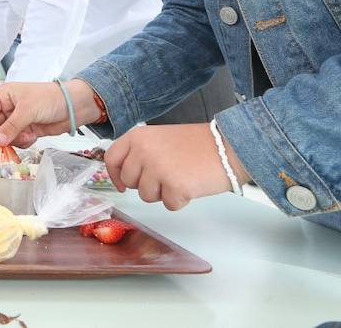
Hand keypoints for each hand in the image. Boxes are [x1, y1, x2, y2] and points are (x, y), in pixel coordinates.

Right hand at [0, 79, 99, 146]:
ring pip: (7, 136)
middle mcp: (9, 107)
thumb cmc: (50, 98)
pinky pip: (18, 140)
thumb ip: (11, 126)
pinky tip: (33, 136)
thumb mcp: (28, 110)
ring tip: (28, 136)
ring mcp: (19, 119)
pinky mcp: (27, 129)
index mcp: (5, 95)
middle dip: (3, 136)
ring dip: (15, 139)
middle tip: (7, 145)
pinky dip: (24, 142)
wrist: (73, 107)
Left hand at [104, 124, 250, 210]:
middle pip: (129, 181)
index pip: (112, 159)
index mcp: (138, 136)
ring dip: (162, 193)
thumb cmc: (199, 144)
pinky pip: (168, 204)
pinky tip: (191, 184)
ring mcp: (157, 169)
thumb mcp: (161, 139)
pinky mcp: (173, 187)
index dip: (115, 175)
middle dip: (145, 184)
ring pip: (146, 196)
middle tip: (166, 175)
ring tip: (180, 176)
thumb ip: (141, 152)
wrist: (228, 147)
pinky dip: (180, 200)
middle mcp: (143, 151)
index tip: (122, 185)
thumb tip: (124, 175)